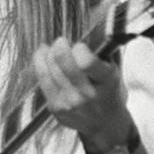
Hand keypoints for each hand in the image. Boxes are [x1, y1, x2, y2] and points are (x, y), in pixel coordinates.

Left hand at [32, 38, 134, 152]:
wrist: (104, 124)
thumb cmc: (109, 92)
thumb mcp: (113, 71)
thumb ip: (99, 53)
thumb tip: (81, 29)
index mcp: (106, 82)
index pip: (86, 62)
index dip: (79, 49)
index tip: (79, 46)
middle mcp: (87, 95)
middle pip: (63, 63)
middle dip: (59, 46)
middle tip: (61, 41)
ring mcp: (69, 103)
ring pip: (50, 70)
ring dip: (48, 54)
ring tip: (50, 47)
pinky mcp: (56, 108)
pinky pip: (43, 80)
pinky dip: (41, 64)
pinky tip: (43, 56)